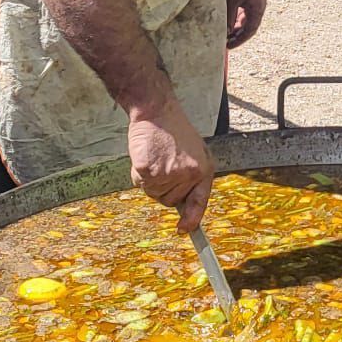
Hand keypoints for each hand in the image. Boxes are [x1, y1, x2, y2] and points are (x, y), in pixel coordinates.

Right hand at [128, 104, 215, 231]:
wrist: (157, 111)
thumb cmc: (174, 130)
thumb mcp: (195, 152)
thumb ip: (192, 177)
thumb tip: (186, 206)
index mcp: (203, 169)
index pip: (199, 201)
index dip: (192, 218)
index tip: (184, 230)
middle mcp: (188, 175)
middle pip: (170, 200)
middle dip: (164, 187)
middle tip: (163, 163)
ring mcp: (168, 174)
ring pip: (153, 193)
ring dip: (150, 180)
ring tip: (155, 156)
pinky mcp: (148, 171)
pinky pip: (140, 184)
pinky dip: (138, 173)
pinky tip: (144, 155)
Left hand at [223, 0, 267, 48]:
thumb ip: (228, 17)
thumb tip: (226, 32)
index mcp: (257, 9)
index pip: (249, 31)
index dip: (238, 41)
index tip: (227, 47)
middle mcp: (260, 5)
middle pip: (249, 25)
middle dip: (237, 34)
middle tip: (224, 41)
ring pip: (247, 17)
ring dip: (237, 25)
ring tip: (224, 30)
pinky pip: (246, 8)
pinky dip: (238, 14)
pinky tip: (227, 15)